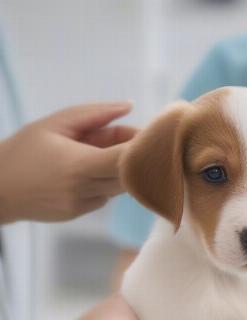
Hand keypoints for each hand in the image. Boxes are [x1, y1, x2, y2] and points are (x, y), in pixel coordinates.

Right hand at [0, 102, 136, 222]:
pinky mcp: (80, 214)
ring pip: (120, 187)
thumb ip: (95, 114)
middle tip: (131, 138)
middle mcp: (84, 189)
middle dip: (136, 158)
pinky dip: (103, 182)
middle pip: (130, 176)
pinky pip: (104, 196)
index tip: (149, 136)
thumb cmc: (23, 150)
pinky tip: (85, 172)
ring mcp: (83, 205)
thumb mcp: (54, 123)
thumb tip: (129, 106)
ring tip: (98, 150)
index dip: (142, 149)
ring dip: (119, 169)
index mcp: (78, 165)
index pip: (125, 160)